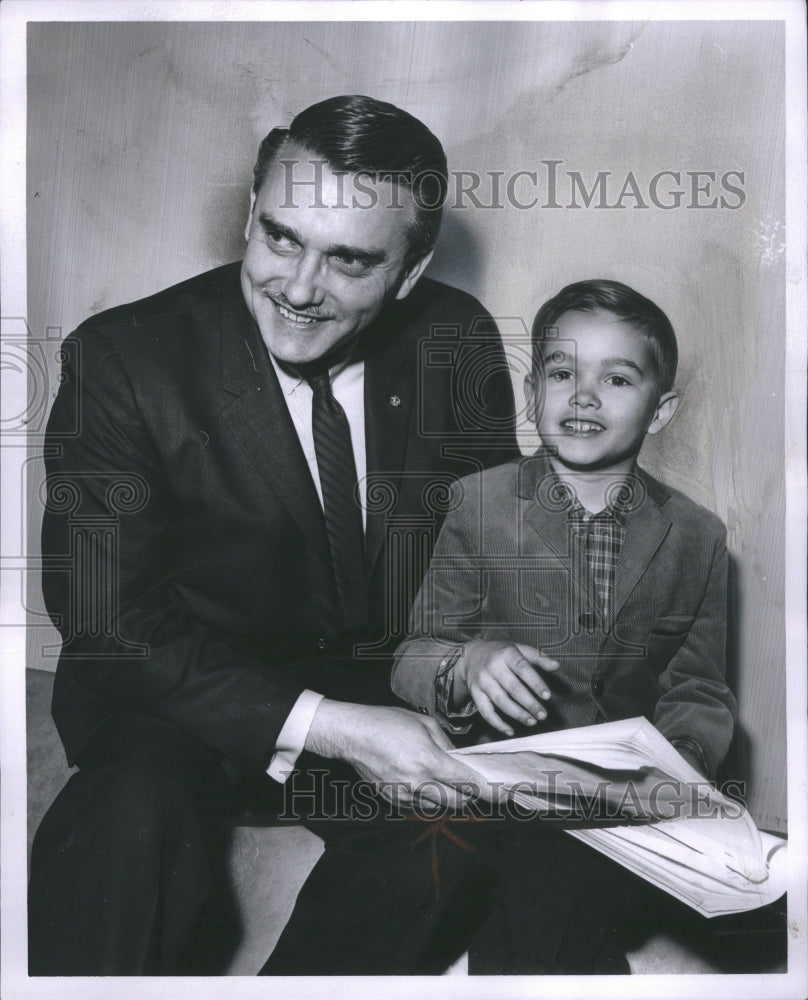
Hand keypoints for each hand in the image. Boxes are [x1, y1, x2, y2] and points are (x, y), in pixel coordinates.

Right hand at [304, 699, 490, 809]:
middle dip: (471, 797)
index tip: (502, 796)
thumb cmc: (387, 723)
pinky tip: (425, 783)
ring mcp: (405, 795)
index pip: (468, 784)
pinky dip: (429, 798)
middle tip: (477, 788)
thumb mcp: (424, 724)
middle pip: (457, 802)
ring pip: (439, 807)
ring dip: (450, 798)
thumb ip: (446, 744)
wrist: (352, 735)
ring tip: (448, 783)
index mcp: (430, 762)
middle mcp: (419, 784)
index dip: (489, 792)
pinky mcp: (393, 800)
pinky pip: (420, 806)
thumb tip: (459, 757)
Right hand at [453, 640, 559, 735]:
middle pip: (512, 687)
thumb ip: (538, 657)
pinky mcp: (475, 693)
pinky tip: (510, 731)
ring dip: (517, 714)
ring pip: (500, 701)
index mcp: (506, 653)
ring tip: (532, 722)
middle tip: (542, 715)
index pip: (522, 668)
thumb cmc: (501, 653)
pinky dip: (497, 723)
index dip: (535, 683)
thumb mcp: (519, 648)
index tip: (547, 696)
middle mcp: (492, 666)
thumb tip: (556, 666)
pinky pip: (485, 711)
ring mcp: (482, 681)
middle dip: (529, 703)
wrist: (471, 655)